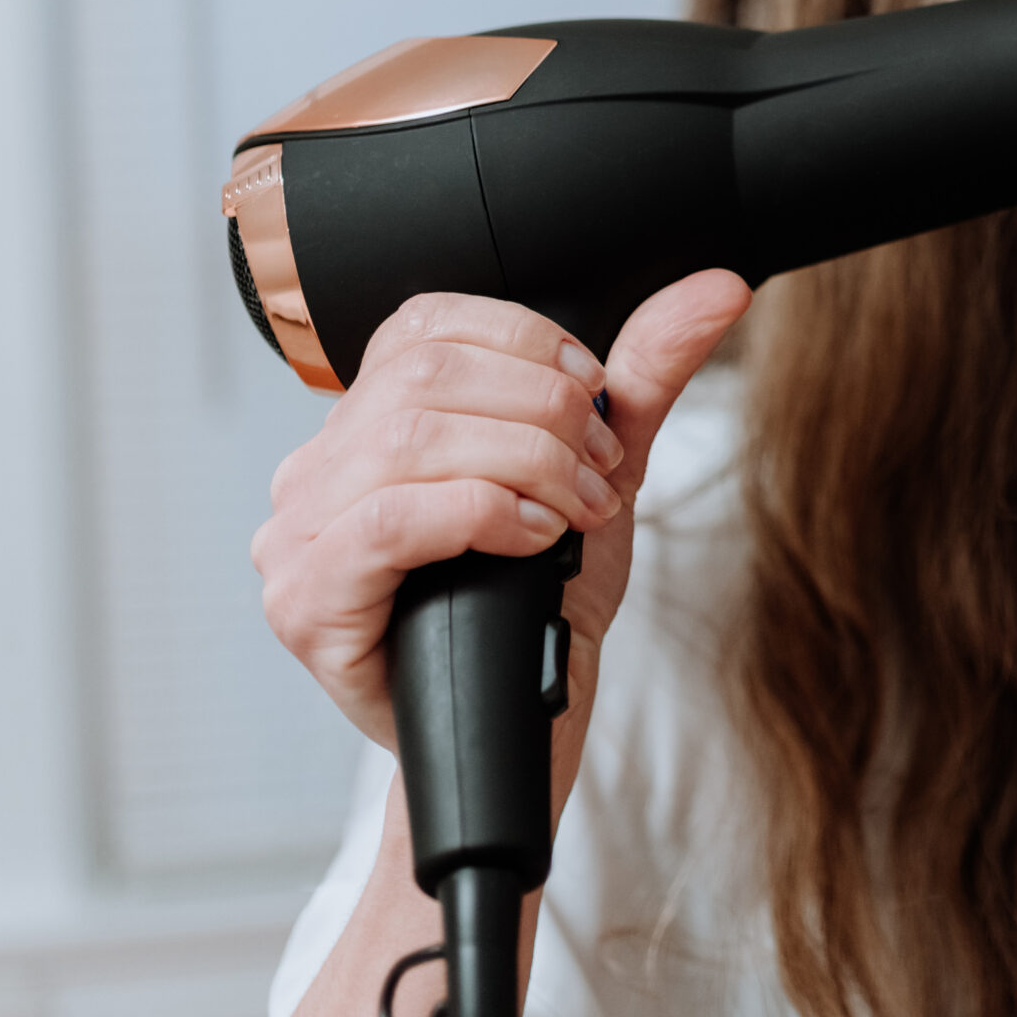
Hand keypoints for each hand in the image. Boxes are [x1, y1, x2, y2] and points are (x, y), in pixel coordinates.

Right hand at [252, 272, 751, 752]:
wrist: (525, 726)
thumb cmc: (540, 599)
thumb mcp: (600, 469)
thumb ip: (645, 377)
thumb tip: (718, 290)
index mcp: (370, 418)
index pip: (425, 322)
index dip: (527, 343)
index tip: (595, 396)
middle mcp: (319, 466)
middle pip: (425, 375)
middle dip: (541, 410)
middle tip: (599, 467)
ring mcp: (298, 534)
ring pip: (407, 440)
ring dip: (523, 463)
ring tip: (575, 508)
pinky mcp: (305, 601)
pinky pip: (385, 522)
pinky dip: (478, 514)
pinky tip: (530, 537)